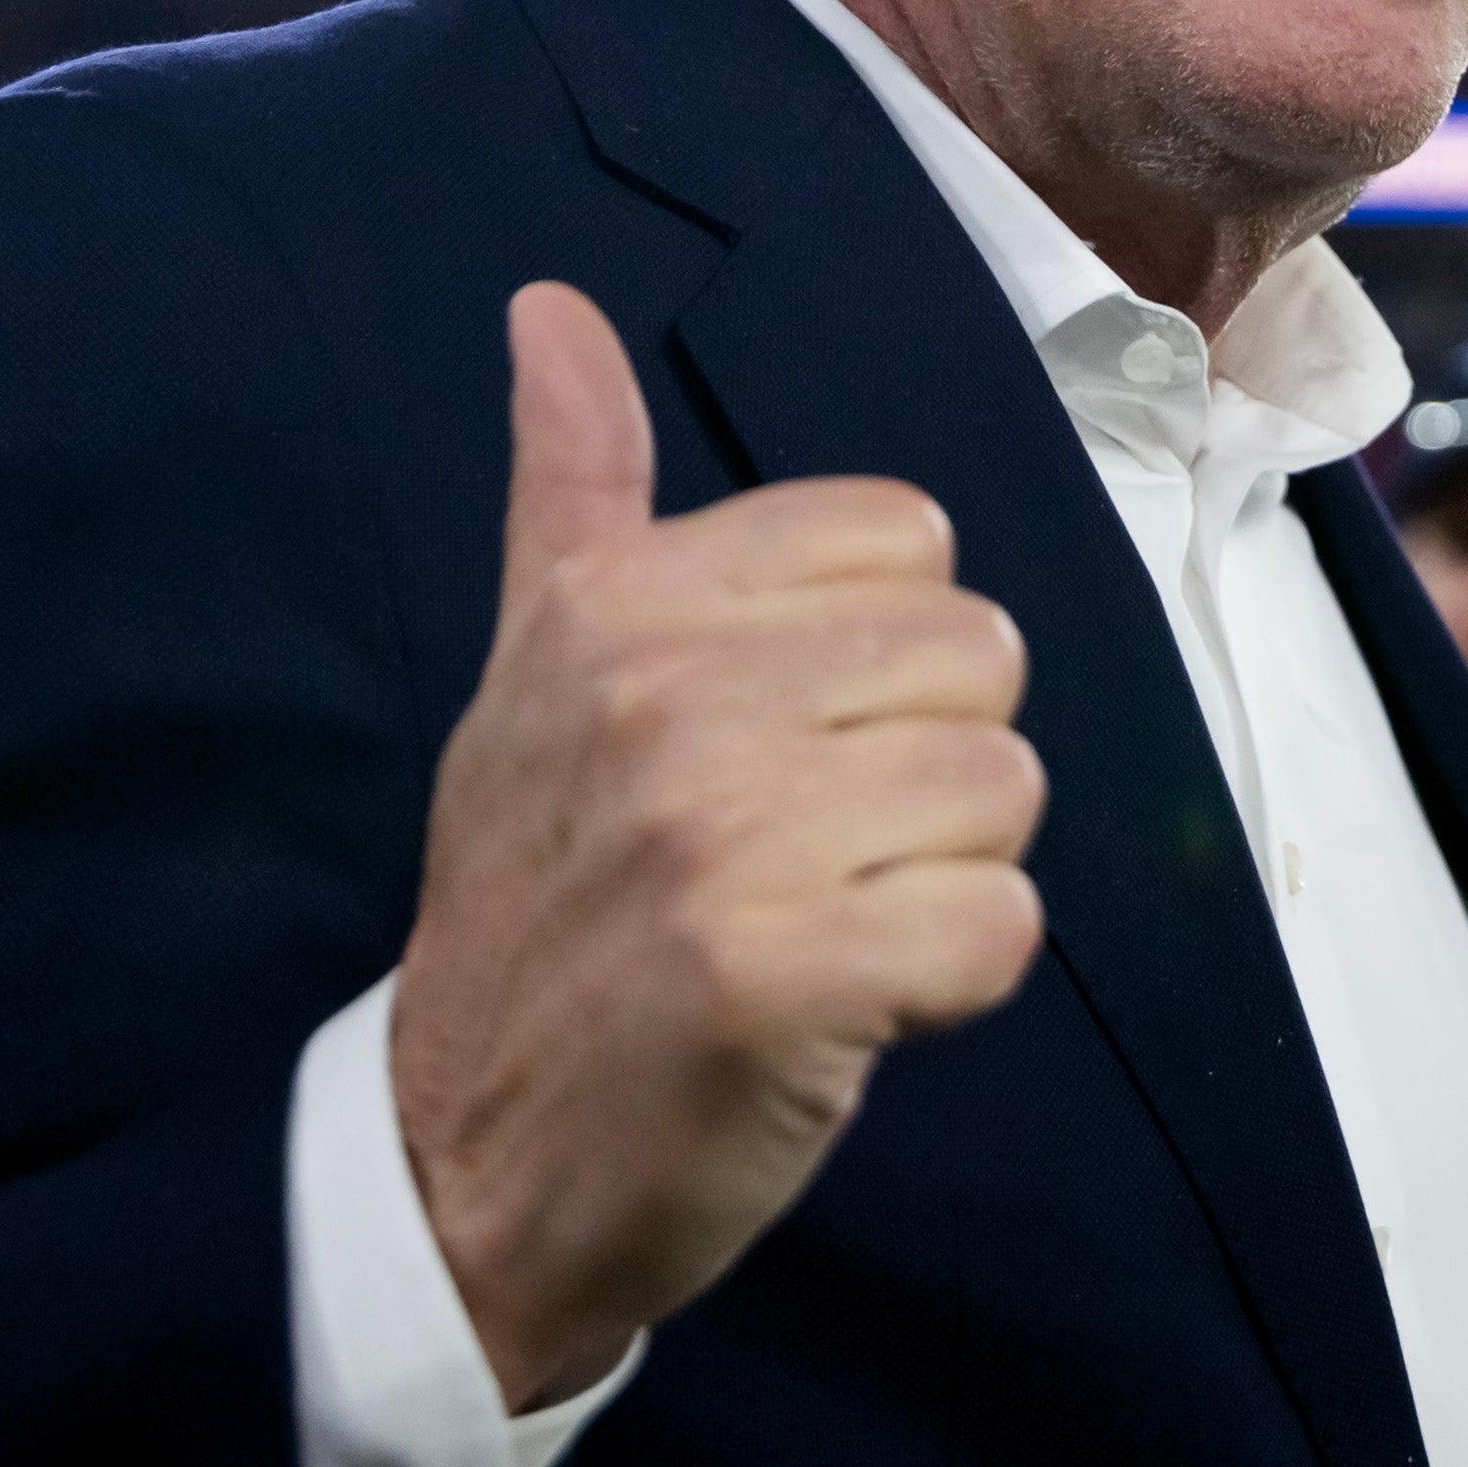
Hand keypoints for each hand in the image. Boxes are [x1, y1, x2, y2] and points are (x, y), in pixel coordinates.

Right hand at [391, 283, 1047, 1408]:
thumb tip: (550, 307)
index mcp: (622, 602)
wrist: (462, 1159)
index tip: (779, 742)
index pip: (907, 540)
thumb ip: (576, 488)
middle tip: (802, 853)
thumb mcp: (532, 675)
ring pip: (1005, 788)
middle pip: (977, 657)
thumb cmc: (535, 905)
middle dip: (924, 766)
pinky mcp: (785, 976)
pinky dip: (952, 983)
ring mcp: (723, 836)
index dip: (879, 655)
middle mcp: (668, 697)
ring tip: (821, 924)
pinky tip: (848, 1007)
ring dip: (942, 877)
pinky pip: (1001, 925)